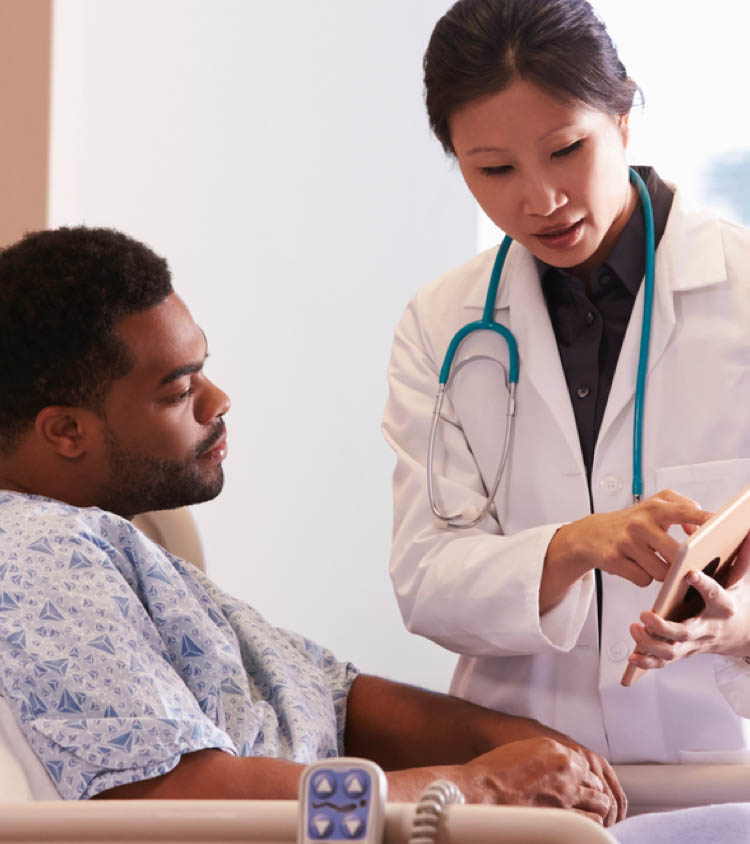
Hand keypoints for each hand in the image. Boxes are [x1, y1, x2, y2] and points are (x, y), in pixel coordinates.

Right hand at [455, 737, 625, 826]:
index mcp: (555, 749)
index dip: (582, 778)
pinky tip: (584, 827)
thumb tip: (553, 771)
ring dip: (597, 809)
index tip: (578, 786)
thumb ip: (544, 758)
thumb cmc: (493, 772)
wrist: (481, 790)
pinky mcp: (565, 814)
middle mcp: (566, 767)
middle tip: (585, 802)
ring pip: (599, 801)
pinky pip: (592, 821)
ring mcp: (567, 792)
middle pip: (594, 781)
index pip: (584, 764)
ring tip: (591, 815)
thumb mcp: (522, 751)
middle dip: (592, 792)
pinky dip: (592, 824)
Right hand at [542, 490, 710, 611]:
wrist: (590, 534)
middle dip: (680, 563)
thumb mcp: (653, 505)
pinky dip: (643, 578)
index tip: (717, 526)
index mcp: (654, 508)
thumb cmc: (630, 522)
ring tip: (649, 561)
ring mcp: (626, 541)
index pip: (686, 511)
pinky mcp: (614, 559)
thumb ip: (682, 508)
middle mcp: (640, 523)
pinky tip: (634, 566)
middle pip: (677, 554)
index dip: (704, 519)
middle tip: (676, 561)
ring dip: (661, 572)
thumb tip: (696, 530)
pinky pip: (643, 580)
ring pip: (662, 572)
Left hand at [628, 530, 749, 669]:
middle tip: (646, 614)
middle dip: (665, 627)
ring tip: (635, 628)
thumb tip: (747, 530)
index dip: (704, 585)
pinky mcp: (682, 651)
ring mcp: (693, 643)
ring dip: (650, 643)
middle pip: (685, 632)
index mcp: (722, 606)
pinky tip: (632, 656)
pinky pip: (663, 661)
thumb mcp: (740, 579)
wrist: (742, 634)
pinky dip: (648, 661)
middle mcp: (707, 628)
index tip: (690, 573)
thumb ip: (741, 557)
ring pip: (671, 651)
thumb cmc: (734, 600)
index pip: (715, 595)